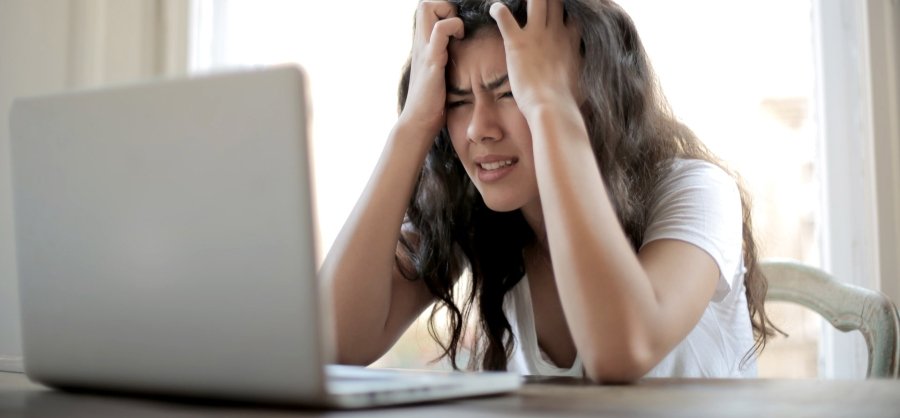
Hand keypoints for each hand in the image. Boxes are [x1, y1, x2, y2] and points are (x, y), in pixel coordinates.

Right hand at [397, 1, 464, 140]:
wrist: (419, 122)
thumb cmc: (432, 103)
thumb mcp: (438, 74)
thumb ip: (444, 59)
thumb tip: (461, 55)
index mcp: (423, 45)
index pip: (427, 10)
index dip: (443, 10)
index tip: (457, 27)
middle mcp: (421, 43)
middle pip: (424, 4)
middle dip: (444, 7)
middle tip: (457, 26)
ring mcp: (424, 49)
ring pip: (427, 8)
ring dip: (448, 13)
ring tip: (458, 32)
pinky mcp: (431, 60)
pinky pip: (439, 31)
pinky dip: (452, 27)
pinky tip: (460, 40)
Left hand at [490, 0, 581, 115]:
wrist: (552, 107)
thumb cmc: (567, 101)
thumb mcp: (582, 81)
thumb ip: (579, 71)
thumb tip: (580, 81)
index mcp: (571, 41)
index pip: (573, 13)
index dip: (567, 10)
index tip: (560, 15)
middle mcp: (556, 32)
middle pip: (555, 0)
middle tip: (539, 4)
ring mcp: (537, 35)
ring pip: (536, 0)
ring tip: (519, 0)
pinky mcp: (517, 42)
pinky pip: (504, 16)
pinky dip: (497, 10)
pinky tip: (493, 9)